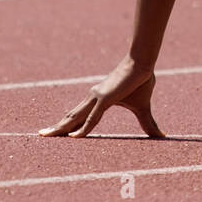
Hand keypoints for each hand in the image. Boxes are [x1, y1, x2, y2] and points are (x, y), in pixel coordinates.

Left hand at [38, 56, 163, 138]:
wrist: (143, 63)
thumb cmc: (141, 80)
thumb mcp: (142, 107)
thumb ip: (146, 123)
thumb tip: (160, 136)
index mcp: (98, 99)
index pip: (80, 115)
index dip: (68, 124)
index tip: (57, 132)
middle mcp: (93, 98)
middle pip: (71, 116)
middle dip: (56, 127)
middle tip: (41, 135)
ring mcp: (97, 98)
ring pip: (75, 117)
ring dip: (61, 128)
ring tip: (46, 135)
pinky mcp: (105, 98)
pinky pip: (92, 118)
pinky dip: (83, 129)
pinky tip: (73, 138)